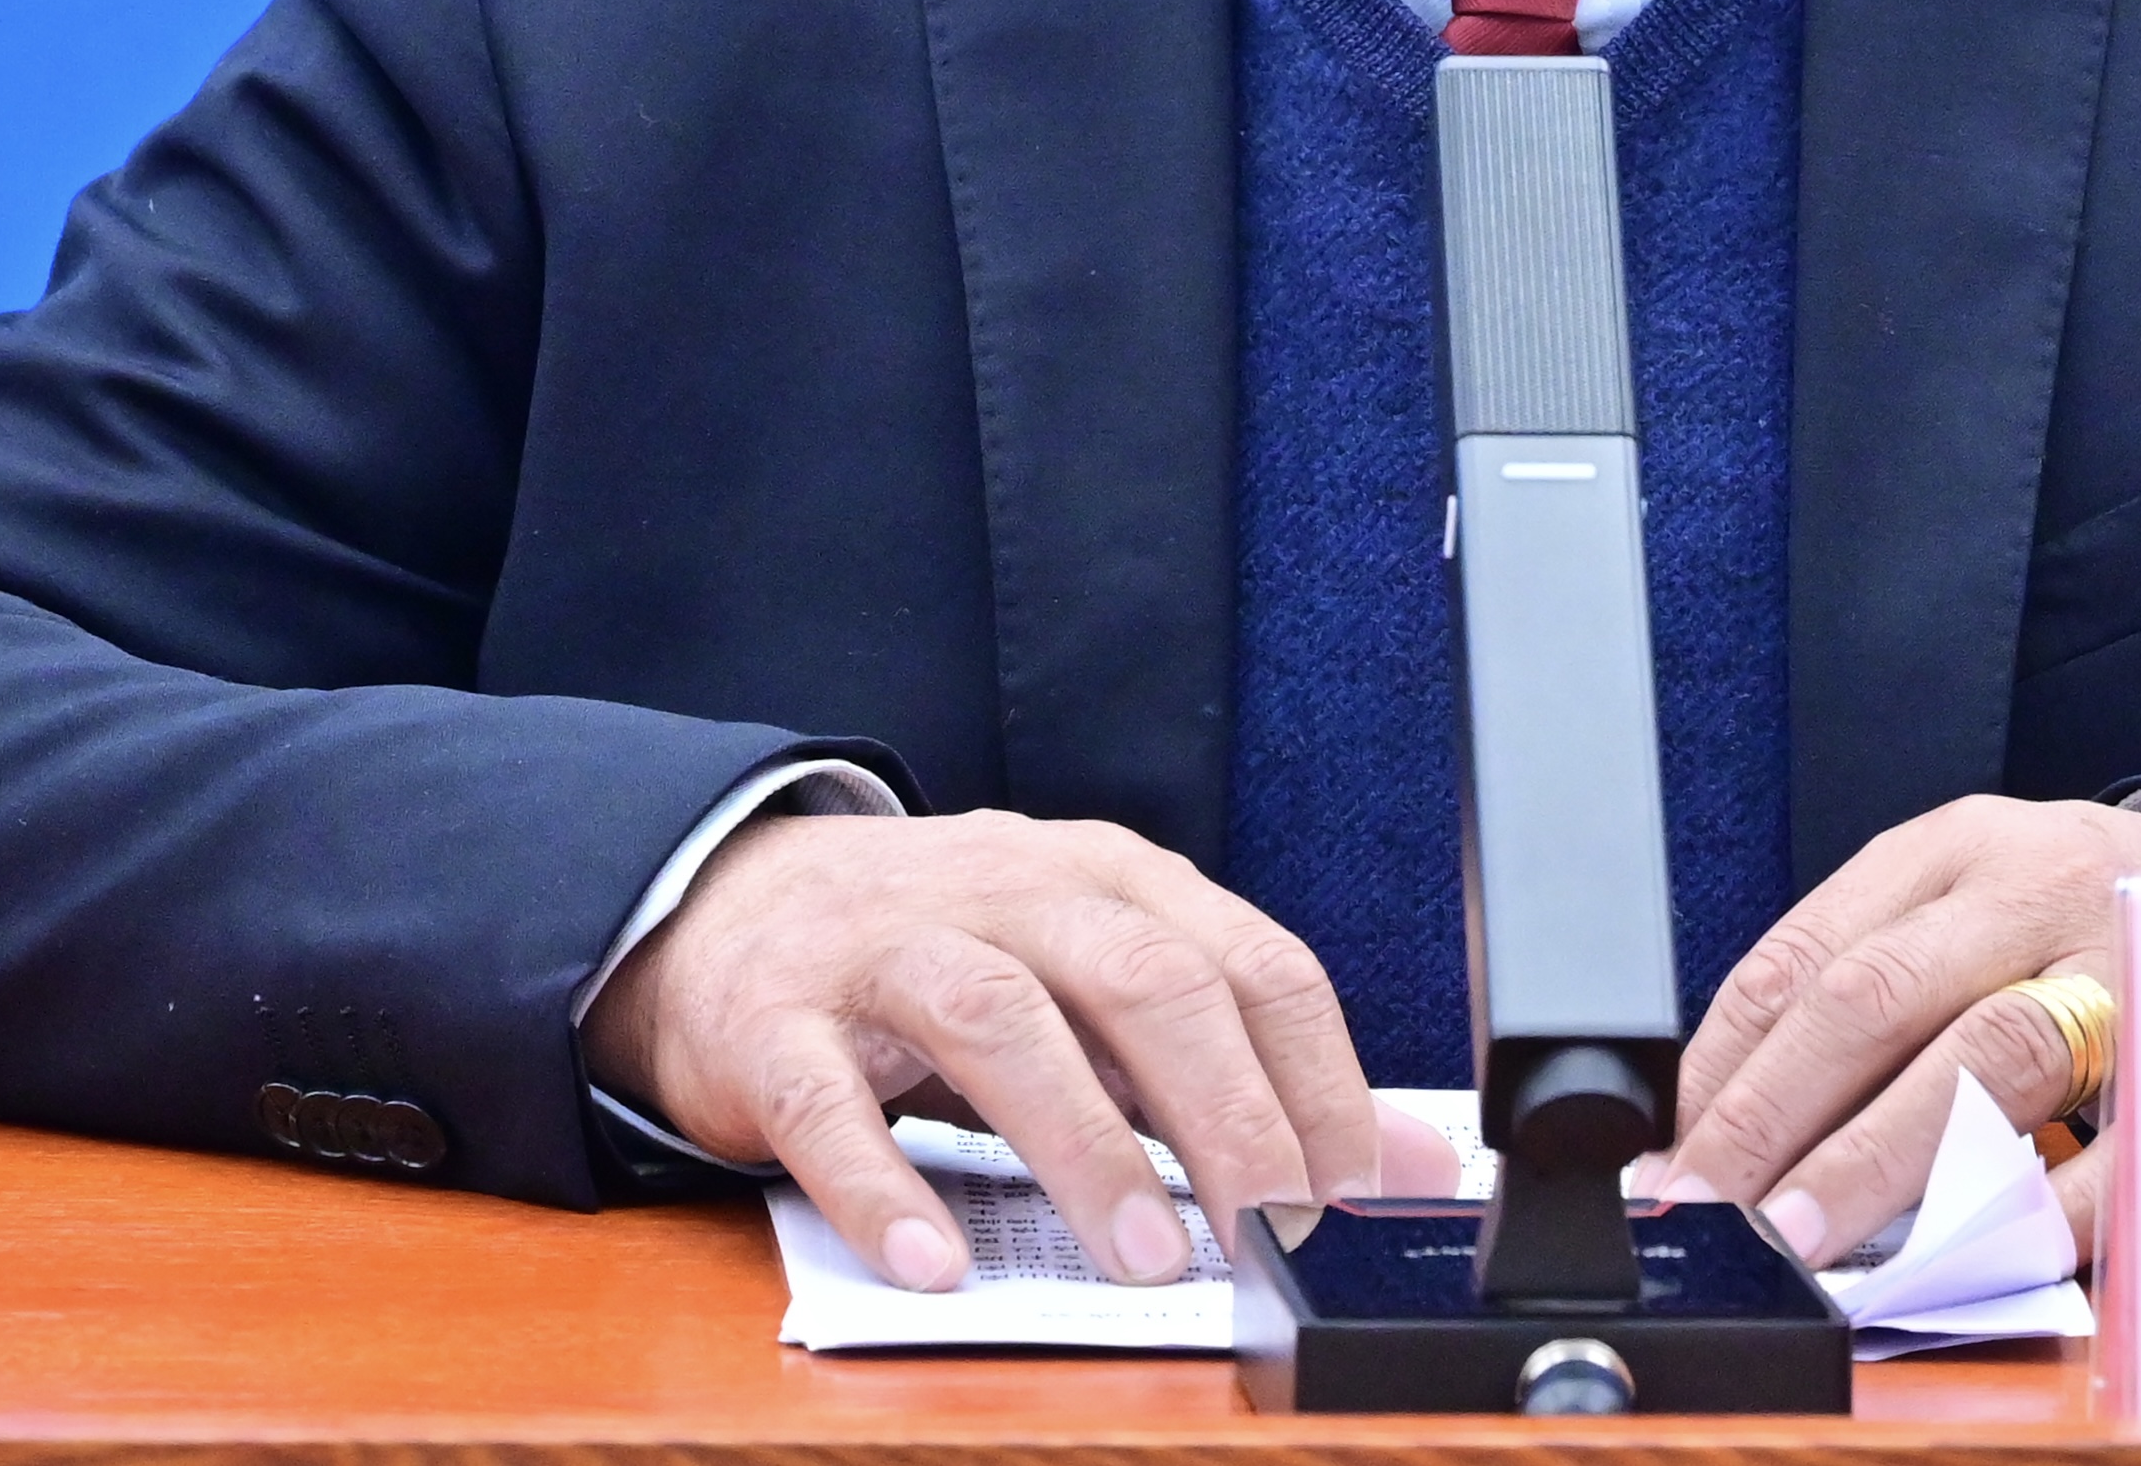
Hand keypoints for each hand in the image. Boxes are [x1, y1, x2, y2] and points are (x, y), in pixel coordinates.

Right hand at [583, 805, 1400, 1294]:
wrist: (732, 905)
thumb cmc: (950, 955)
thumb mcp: (1099, 987)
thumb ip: (1237, 1067)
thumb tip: (1408, 1168)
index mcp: (1108, 879)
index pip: (1248, 959)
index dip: (1315, 1077)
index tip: (1354, 1192)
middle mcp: (1009, 890)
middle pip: (1139, 976)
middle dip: (1222, 1107)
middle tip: (1271, 1227)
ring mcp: (886, 947)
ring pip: (998, 1018)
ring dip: (1083, 1142)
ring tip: (1143, 1259)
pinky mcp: (776, 1023)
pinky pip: (829, 1103)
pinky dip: (884, 1186)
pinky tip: (936, 1262)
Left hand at [1664, 794, 2140, 1270]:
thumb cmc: (2086, 916)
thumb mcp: (1972, 899)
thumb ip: (1870, 983)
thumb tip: (1735, 1123)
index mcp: (1955, 850)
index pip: (1810, 949)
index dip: (1730, 1062)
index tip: (1679, 1159)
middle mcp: (2031, 891)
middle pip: (1878, 996)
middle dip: (1780, 1117)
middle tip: (1722, 1213)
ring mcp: (2118, 966)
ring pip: (1985, 1060)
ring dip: (1883, 1163)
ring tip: (1811, 1244)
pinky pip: (2110, 1145)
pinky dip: (2035, 1213)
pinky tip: (1968, 1259)